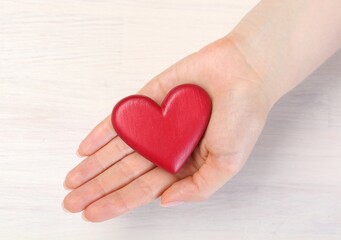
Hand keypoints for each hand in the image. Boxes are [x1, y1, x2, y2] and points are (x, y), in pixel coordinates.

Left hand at [63, 36, 272, 221]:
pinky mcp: (149, 101)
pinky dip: (103, 133)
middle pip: (125, 172)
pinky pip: (122, 119)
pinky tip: (85, 149)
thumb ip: (198, 187)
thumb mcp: (228, 164)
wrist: (244, 72)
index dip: (118, 202)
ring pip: (118, 149)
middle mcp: (166, 147)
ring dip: (94, 165)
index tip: (94, 213)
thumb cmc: (243, 117)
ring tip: (72, 181)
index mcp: (185, 165)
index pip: (145, 189)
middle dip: (98, 188)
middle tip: (72, 203)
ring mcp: (156, 124)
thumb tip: (165, 202)